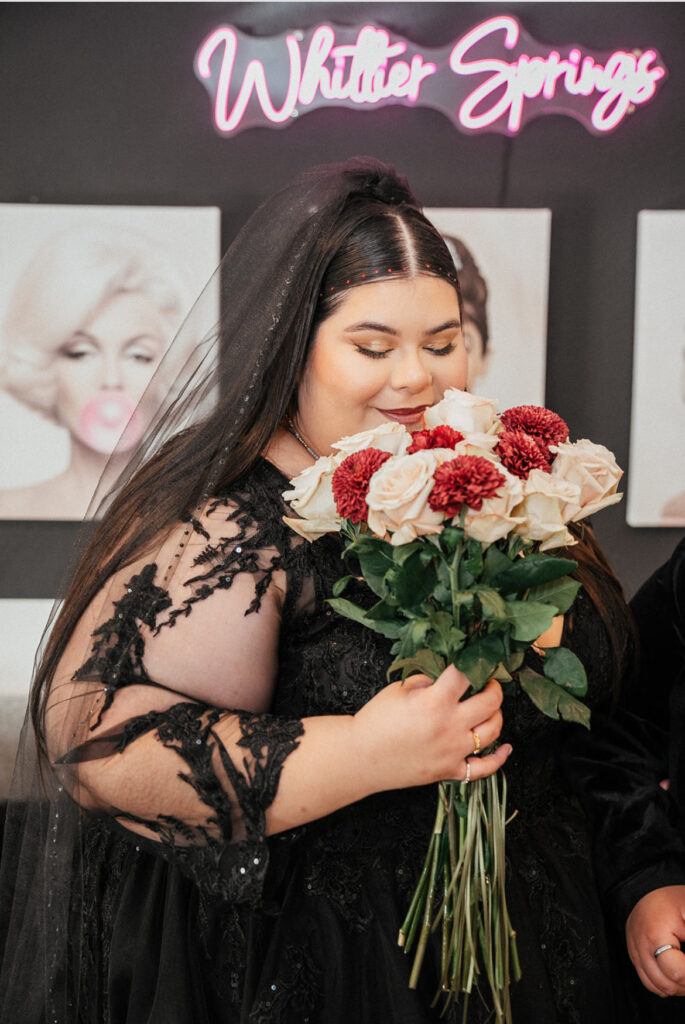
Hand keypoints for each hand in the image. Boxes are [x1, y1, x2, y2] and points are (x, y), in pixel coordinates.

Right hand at [353, 664, 510, 792]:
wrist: (360, 757)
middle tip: (488, 681)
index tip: (478, 655)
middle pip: (490, 703)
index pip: (465, 674)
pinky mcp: (450, 771)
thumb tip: (448, 676)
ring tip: (489, 707)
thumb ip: (428, 680)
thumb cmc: (376, 719)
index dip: (474, 661)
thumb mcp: (400, 689)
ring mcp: (453, 751)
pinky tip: (507, 747)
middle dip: (494, 687)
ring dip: (496, 715)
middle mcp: (450, 726)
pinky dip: (500, 759)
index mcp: (435, 702)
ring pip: (493, 731)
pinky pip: (484, 768)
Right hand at [626, 886, 684, 996]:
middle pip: (665, 983)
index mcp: (655, 933)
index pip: (676, 972)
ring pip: (655, 986)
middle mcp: (639, 945)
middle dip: (684, 983)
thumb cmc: (673, 899)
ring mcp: (633, 951)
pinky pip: (647, 980)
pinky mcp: (632, 954)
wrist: (648, 886)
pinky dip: (663, 984)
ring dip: (675, 987)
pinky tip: (675, 977)